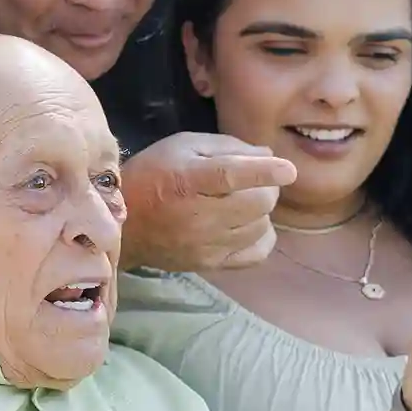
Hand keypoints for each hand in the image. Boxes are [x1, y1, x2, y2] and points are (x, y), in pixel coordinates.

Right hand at [119, 132, 296, 271]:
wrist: (123, 224)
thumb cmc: (153, 174)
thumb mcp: (182, 146)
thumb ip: (227, 147)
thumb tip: (268, 156)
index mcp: (189, 180)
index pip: (233, 176)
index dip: (265, 172)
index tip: (288, 170)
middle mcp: (200, 215)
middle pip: (259, 203)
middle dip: (267, 187)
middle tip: (255, 181)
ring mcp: (207, 244)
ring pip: (262, 226)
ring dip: (261, 211)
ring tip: (244, 202)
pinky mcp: (211, 264)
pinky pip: (257, 253)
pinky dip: (261, 236)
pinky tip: (248, 225)